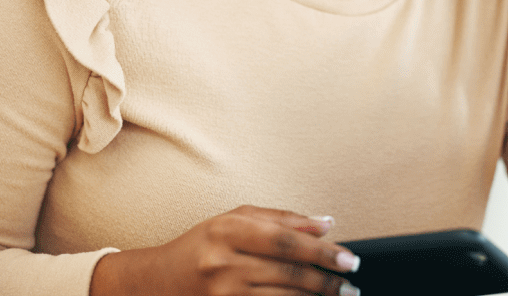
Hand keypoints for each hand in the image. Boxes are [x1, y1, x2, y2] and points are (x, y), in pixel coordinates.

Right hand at [90, 205, 360, 295]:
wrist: (155, 282)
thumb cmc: (201, 246)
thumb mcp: (235, 220)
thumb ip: (282, 219)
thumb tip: (326, 224)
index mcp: (228, 230)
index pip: (286, 241)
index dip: (322, 251)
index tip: (349, 258)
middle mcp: (223, 263)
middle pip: (288, 274)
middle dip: (327, 280)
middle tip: (351, 282)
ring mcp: (221, 294)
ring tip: (341, 295)